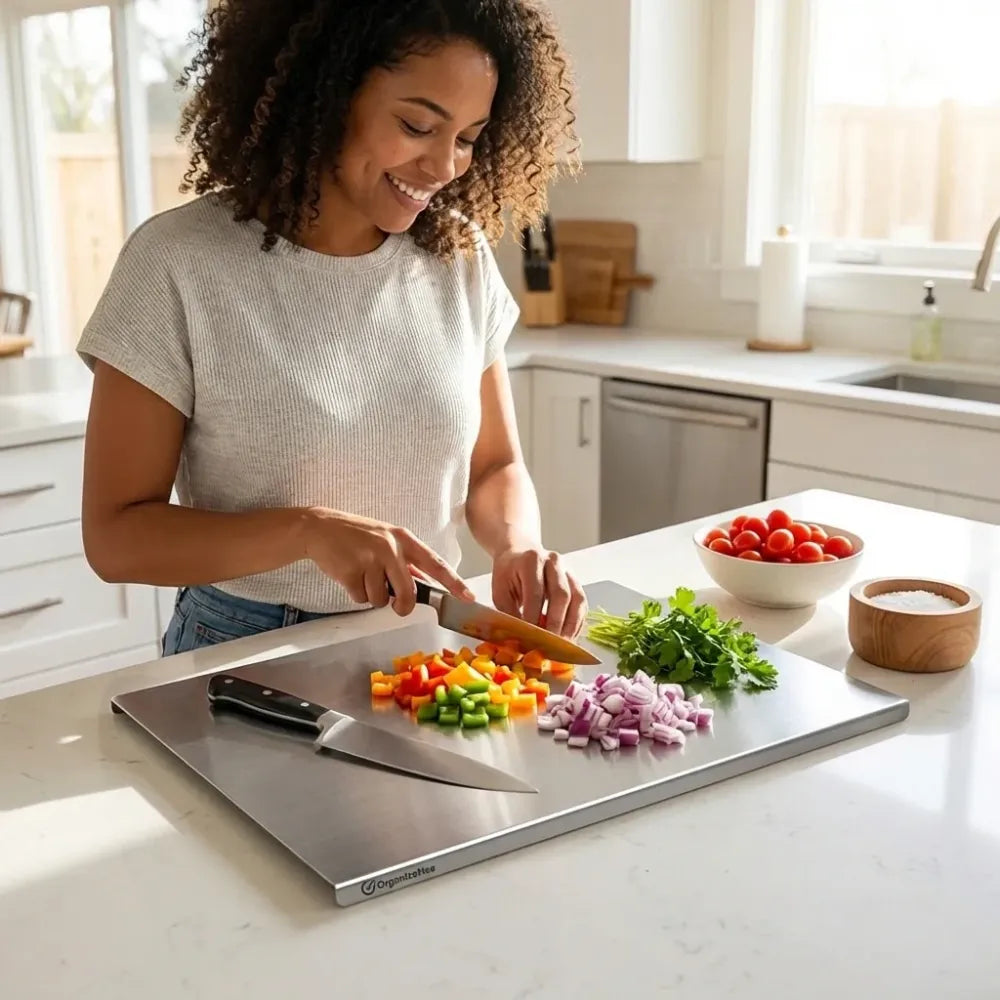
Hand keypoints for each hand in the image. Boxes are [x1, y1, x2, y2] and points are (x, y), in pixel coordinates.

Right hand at [302, 508, 473, 614]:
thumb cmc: (357, 536)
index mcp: (404, 539)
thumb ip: (406, 561)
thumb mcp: (386, 540)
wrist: (320, 528)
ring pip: (381, 599)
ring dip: (371, 595)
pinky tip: (349, 575)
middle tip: (396, 605)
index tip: (468, 596)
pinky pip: (361, 598)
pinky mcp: (351, 571)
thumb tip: (424, 583)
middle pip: (408, 593)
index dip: (453, 582)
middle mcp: (390, 547)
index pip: (435, 563)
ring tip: (362, 575)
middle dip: (402, 606)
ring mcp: (370, 559)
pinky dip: (355, 593)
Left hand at [491, 545, 587, 637]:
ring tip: (562, 646)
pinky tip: (569, 637)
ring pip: (577, 599)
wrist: (520, 553)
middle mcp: (554, 561)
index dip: (534, 617)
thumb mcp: (500, 591)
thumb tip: (521, 638)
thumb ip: (510, 613)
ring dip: (571, 625)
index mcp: (531, 560)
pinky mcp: (576, 581)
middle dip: (556, 623)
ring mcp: (568, 570)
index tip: (530, 638)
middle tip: (549, 645)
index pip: (535, 593)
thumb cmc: (508, 574)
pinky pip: (581, 604)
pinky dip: (576, 623)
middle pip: (561, 595)